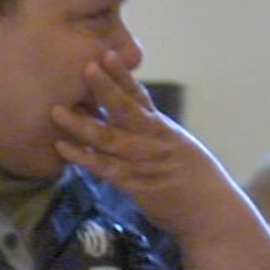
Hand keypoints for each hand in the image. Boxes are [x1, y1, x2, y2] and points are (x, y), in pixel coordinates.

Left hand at [51, 50, 242, 236]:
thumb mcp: (177, 149)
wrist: (212, 215)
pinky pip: (104, 168)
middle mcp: (153, 140)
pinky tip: (63, 147)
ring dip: (81, 123)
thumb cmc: (195, 183)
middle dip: (105, 88)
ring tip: (57, 109)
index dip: (123, 76)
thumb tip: (129, 117)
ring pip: (109, 138)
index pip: (140, 97)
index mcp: (162, 129)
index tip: (107, 55)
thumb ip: (152, 133)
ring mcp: (143, 161)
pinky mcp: (135, 184)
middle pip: (126, 109)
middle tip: (86, 67)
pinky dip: (83, 157)